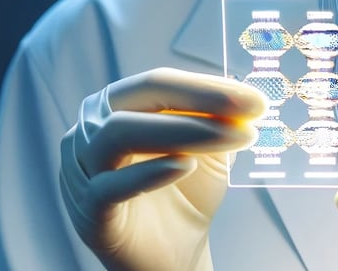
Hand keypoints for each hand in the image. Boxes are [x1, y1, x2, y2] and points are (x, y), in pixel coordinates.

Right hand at [59, 67, 265, 270]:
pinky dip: (148, 171)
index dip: (208, 86)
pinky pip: (109, 186)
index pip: (159, 82)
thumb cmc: (184, 192)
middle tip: (250, 109)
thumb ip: (219, 121)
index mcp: (117, 105)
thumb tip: (246, 98)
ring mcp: (82, 169)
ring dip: (183, 130)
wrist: (173, 253)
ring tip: (231, 137)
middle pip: (141, 96)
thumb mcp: (208, 149)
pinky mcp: (88, 211)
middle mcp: (91, 129)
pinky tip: (185, 165)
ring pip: (120, 132)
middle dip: (202, 98)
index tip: (255, 98)